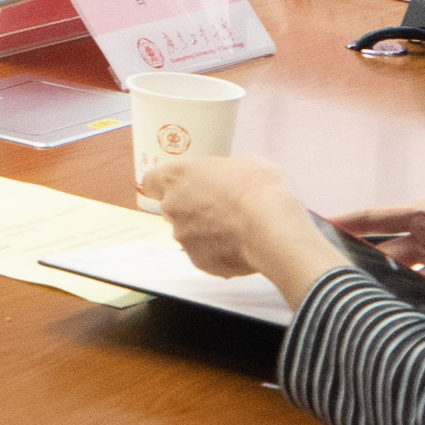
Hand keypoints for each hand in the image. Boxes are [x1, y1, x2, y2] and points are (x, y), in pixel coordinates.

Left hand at [158, 153, 309, 281]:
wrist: (272, 227)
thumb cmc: (259, 189)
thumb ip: (222, 172)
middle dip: (192, 210)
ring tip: (239, 230)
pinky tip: (243, 247)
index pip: (152, 181)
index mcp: (177, 177)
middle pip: (172, 209)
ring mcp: (183, 237)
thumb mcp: (243, 163)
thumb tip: (227, 178)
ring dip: (207, 233)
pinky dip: (221, 254)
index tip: (177, 188)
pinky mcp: (199, 261)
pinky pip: (206, 256)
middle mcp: (172, 207)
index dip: (165, 185)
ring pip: (189, 235)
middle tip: (222, 209)